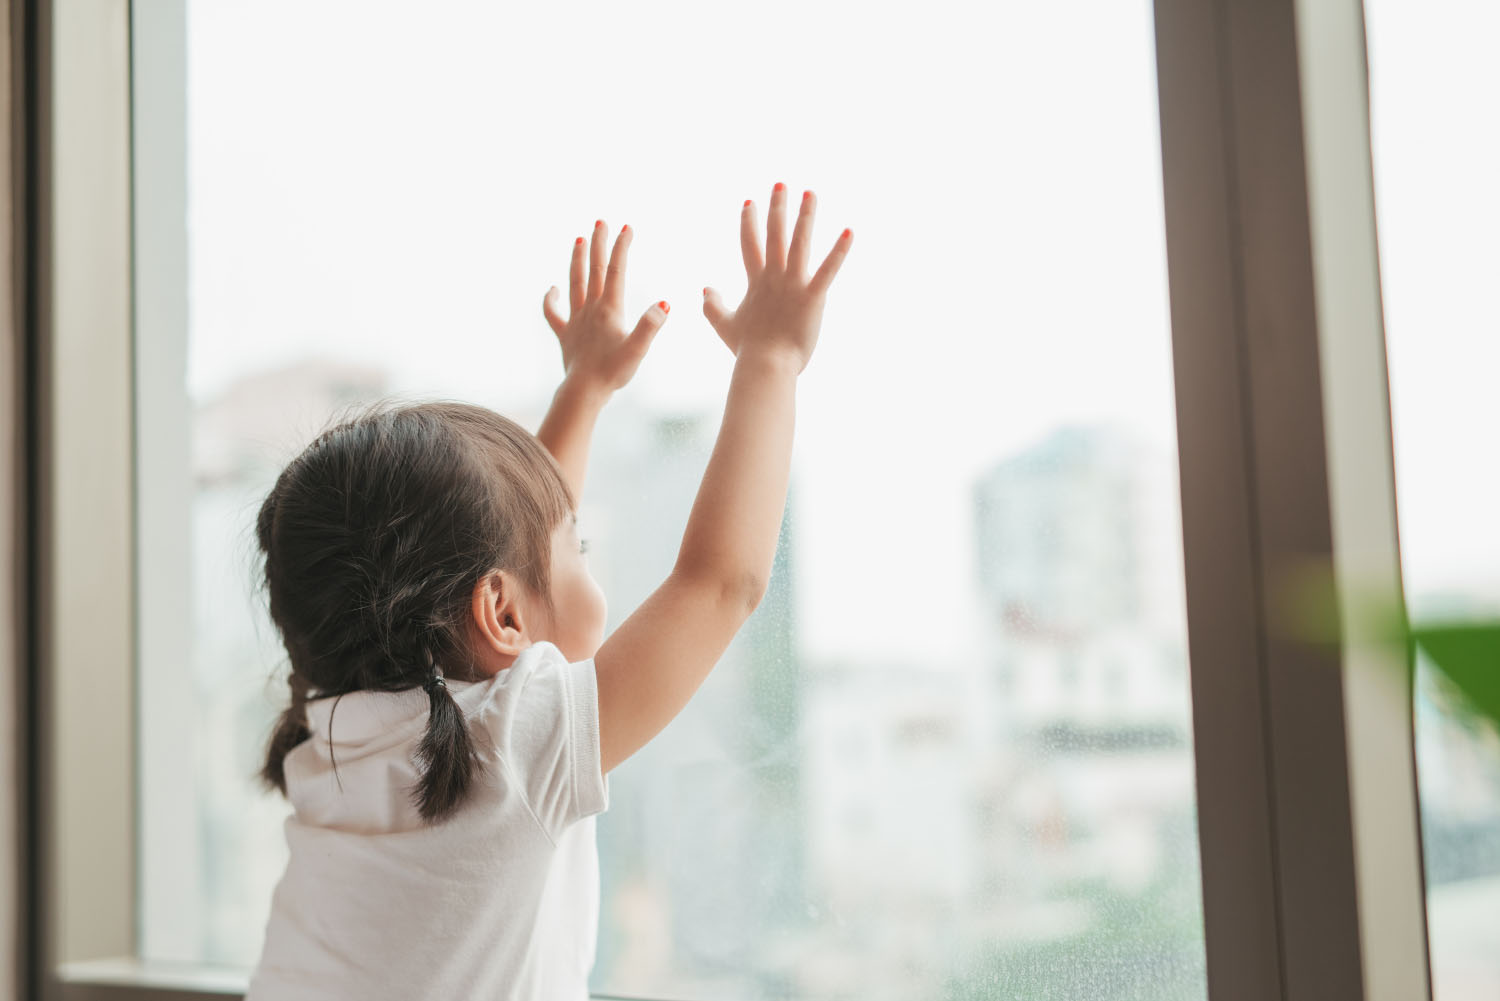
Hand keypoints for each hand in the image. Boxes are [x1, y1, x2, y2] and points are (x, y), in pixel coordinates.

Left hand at [542, 220, 668, 394]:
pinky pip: (554, 313)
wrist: (584, 391)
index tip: (626, 227)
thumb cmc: (613, 372)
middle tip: (600, 221)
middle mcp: (591, 309)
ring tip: (579, 240)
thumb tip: (663, 303)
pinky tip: (553, 289)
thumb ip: (650, 325)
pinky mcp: (566, 335)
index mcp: (609, 309)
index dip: (621, 247)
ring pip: (574, 283)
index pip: (616, 271)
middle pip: (594, 269)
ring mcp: (576, 320)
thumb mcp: (638, 349)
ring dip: (577, 260)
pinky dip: (551, 299)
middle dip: (598, 244)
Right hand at [702, 183, 851, 374]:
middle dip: (777, 207)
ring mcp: (793, 285)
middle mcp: (774, 277)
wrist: (765, 365)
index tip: (749, 201)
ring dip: (806, 216)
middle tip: (781, 184)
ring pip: (799, 243)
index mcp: (756, 283)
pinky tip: (850, 231)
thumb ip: (712, 306)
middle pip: (774, 234)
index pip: (750, 245)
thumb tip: (704, 289)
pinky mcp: (813, 297)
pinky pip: (828, 270)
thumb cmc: (747, 349)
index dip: (748, 222)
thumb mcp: (724, 325)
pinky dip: (839, 251)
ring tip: (811, 194)